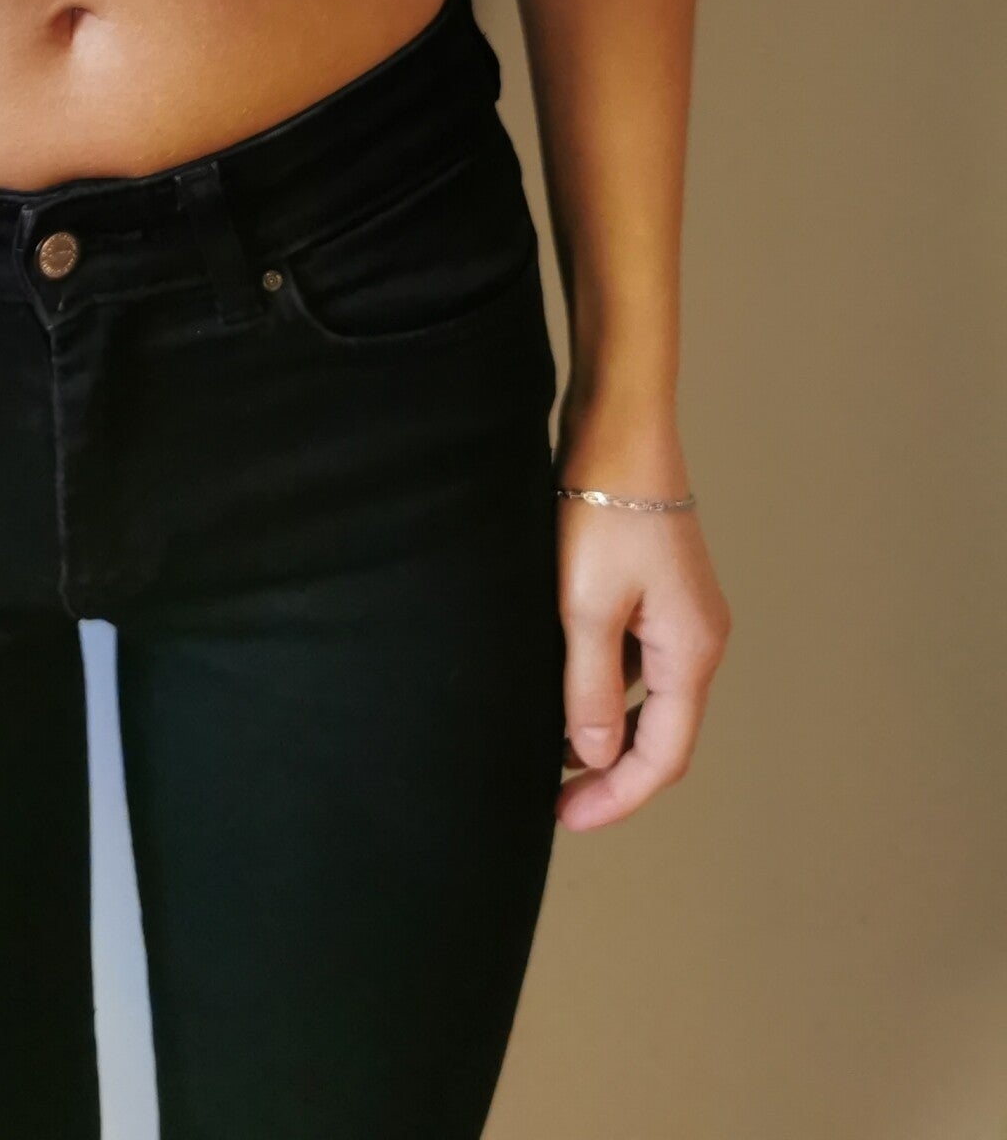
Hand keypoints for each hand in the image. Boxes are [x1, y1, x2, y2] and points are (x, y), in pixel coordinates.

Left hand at [552, 420, 731, 829]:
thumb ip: (592, 688)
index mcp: (692, 649)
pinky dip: (603, 684)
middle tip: (555, 798)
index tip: (565, 818)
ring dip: (605, 727)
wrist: (618, 426)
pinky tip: (559, 686)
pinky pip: (634, 659)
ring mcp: (678, 612)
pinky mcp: (655, 589)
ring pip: (647, 695)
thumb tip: (597, 756)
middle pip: (663, 731)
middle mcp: (697, 637)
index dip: (617, 796)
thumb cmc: (603, 508)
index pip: (664, 754)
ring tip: (546, 749)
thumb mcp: (586, 607)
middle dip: (612, 771)